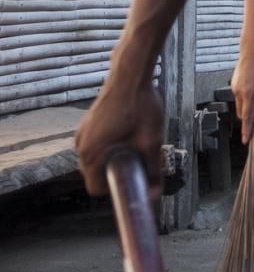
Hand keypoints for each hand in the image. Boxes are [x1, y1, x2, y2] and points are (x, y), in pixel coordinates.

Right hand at [75, 75, 164, 197]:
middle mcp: (80, 145)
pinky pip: (96, 144)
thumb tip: (155, 196)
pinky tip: (128, 133)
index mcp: (90, 154)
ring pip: (96, 158)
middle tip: (139, 163)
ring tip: (135, 145)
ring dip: (113, 158)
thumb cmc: (140, 106)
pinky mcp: (87, 123)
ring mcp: (82, 133)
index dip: (115, 190)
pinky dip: (109, 146)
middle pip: (95, 174)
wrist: (130, 75)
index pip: (95, 189)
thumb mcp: (151, 141)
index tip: (132, 182)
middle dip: (115, 173)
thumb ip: (152, 171)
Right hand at [230, 50, 253, 144]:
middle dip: (250, 118)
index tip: (246, 141)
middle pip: (243, 113)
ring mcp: (234, 88)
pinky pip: (239, 97)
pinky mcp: (234, 84)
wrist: (252, 49)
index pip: (248, 117)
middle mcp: (238, 92)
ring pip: (241, 106)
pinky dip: (247, 99)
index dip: (247, 130)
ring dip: (249, 107)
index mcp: (249, 93)